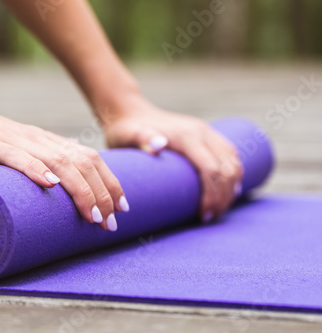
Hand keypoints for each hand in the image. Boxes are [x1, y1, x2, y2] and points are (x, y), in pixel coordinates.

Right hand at [0, 83, 127, 231]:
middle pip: (81, 161)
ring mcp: (12, 139)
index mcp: (43, 141)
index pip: (88, 158)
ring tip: (93, 215)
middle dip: (102, 193)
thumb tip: (54, 185)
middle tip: (111, 223)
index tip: (121, 208)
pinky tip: (50, 185)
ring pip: (57, 160)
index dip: (109, 182)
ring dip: (79, 189)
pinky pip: (15, 156)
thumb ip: (32, 164)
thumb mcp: (10, 154)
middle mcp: (35, 138)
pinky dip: (35, 170)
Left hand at [101, 96, 242, 221]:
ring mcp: (206, 131)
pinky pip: (230, 155)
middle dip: (223, 197)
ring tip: (217, 210)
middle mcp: (201, 131)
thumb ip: (142, 138)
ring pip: (233, 161)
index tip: (203, 216)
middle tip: (209, 218)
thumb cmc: (126, 129)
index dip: (212, 196)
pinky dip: (233, 174)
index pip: (211, 169)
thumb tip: (159, 145)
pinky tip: (227, 191)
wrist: (130, 111)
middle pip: (227, 168)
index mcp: (187, 136)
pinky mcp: (206, 134)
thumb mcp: (129, 135)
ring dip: (231, 188)